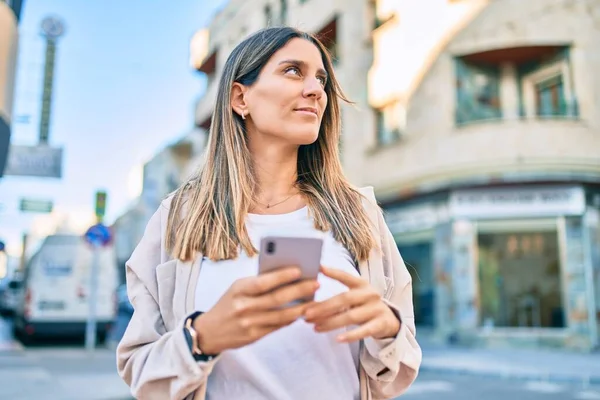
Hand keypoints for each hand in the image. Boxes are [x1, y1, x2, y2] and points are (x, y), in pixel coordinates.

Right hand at [193, 266, 318, 354]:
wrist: (209, 331)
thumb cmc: (228, 304)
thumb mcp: (237, 289)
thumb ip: (258, 284)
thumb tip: (286, 277)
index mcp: (239, 289)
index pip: (263, 282)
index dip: (282, 276)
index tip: (300, 270)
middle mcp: (243, 306)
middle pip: (277, 298)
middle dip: (299, 290)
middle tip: (315, 284)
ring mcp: (249, 323)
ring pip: (281, 315)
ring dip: (301, 308)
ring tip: (314, 300)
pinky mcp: (253, 336)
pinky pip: (277, 326)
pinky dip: (291, 319)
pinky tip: (301, 313)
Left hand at [304, 266, 399, 342]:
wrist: (389, 321)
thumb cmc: (364, 307)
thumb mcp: (355, 298)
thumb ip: (339, 298)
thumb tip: (311, 299)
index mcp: (362, 284)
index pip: (346, 276)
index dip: (333, 272)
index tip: (319, 268)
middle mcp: (370, 294)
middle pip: (344, 299)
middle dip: (324, 307)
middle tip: (307, 313)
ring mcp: (376, 309)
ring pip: (351, 316)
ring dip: (331, 322)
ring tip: (315, 327)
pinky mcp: (381, 324)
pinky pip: (364, 331)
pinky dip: (350, 335)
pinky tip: (337, 339)